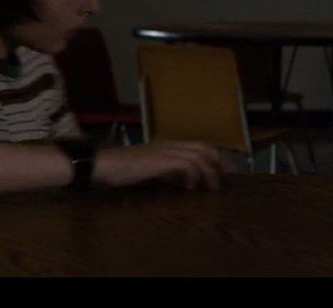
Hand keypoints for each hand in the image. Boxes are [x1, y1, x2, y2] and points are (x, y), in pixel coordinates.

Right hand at [92, 141, 237, 189]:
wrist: (102, 164)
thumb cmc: (121, 169)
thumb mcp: (149, 171)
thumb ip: (166, 172)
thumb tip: (182, 181)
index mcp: (168, 146)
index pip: (199, 146)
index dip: (215, 157)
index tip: (226, 171)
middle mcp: (169, 145)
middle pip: (204, 147)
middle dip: (220, 162)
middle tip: (230, 177)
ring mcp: (165, 151)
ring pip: (198, 155)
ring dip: (209, 171)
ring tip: (213, 186)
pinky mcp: (160, 160)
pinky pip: (186, 164)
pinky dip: (193, 175)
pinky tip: (192, 187)